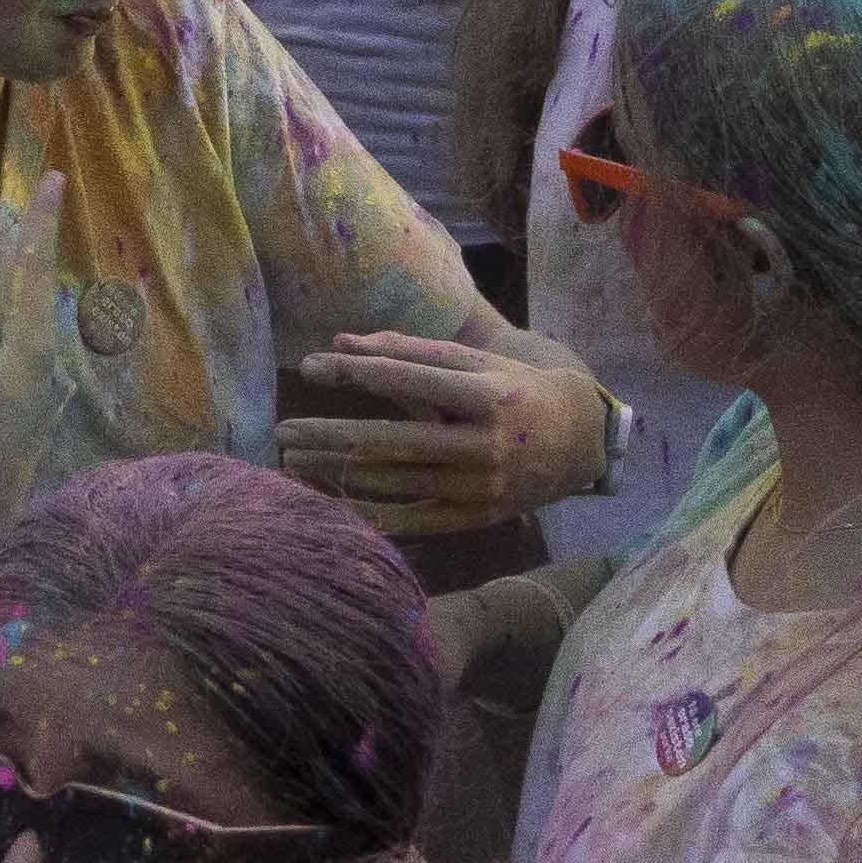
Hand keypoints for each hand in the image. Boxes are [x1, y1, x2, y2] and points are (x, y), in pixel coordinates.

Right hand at [0, 193, 83, 588]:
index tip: (59, 178)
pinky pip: (21, 356)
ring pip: (24, 327)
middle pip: (28, 295)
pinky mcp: (24, 418)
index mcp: (32, 349)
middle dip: (12, 251)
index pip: (37, 268)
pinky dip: (7, 328)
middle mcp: (45, 369)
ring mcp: (39, 398)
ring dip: (7, 289)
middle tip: (0, 213)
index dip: (43, 220)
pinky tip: (4, 333)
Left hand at [274, 324, 614, 530]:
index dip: (355, 372)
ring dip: (337, 472)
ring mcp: (480, 487)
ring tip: (292, 462)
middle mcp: (485, 445)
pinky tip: (329, 503)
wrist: (580, 441)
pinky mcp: (475, 518)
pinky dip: (369, 514)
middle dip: (329, 435)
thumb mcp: (475, 361)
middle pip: (392, 440)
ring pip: (395, 481)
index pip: (408, 380)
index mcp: (488, 395)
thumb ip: (407, 350)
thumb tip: (338, 342)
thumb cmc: (518, 388)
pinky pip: (412, 520)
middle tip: (281, 432)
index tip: (308, 368)